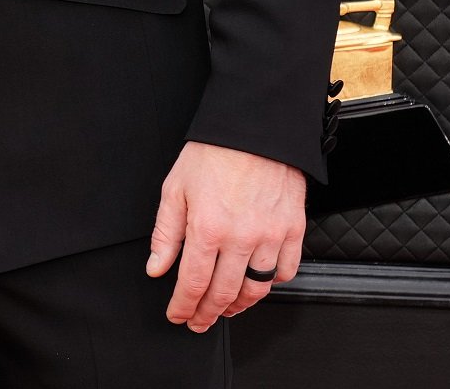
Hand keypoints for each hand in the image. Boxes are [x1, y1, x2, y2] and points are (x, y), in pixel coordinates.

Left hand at [146, 141, 305, 329]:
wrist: (255, 129)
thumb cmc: (213, 153)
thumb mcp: (175, 188)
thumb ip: (165, 233)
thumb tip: (156, 267)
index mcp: (207, 228)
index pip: (193, 283)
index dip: (183, 306)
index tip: (177, 316)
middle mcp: (241, 238)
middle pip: (224, 293)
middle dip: (207, 313)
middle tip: (198, 321)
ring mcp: (271, 237)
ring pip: (257, 289)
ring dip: (238, 305)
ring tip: (224, 309)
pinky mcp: (293, 230)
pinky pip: (285, 271)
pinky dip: (271, 284)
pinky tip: (257, 283)